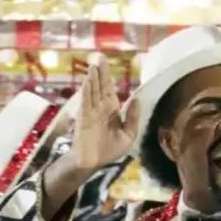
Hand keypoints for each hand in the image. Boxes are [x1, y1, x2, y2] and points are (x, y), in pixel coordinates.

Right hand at [69, 55, 139, 173]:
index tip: (105, 61)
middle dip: (99, 71)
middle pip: (100, 85)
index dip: (107, 75)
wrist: (93, 164)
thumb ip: (133, 117)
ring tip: (94, 64)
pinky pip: (86, 102)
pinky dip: (87, 91)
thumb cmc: (109, 150)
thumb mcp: (128, 134)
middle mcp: (100, 106)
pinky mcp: (84, 118)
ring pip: (92, 90)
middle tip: (97, 56)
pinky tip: (88, 80)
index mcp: (111, 108)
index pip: (109, 87)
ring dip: (93, 77)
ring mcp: (91, 111)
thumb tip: (136, 99)